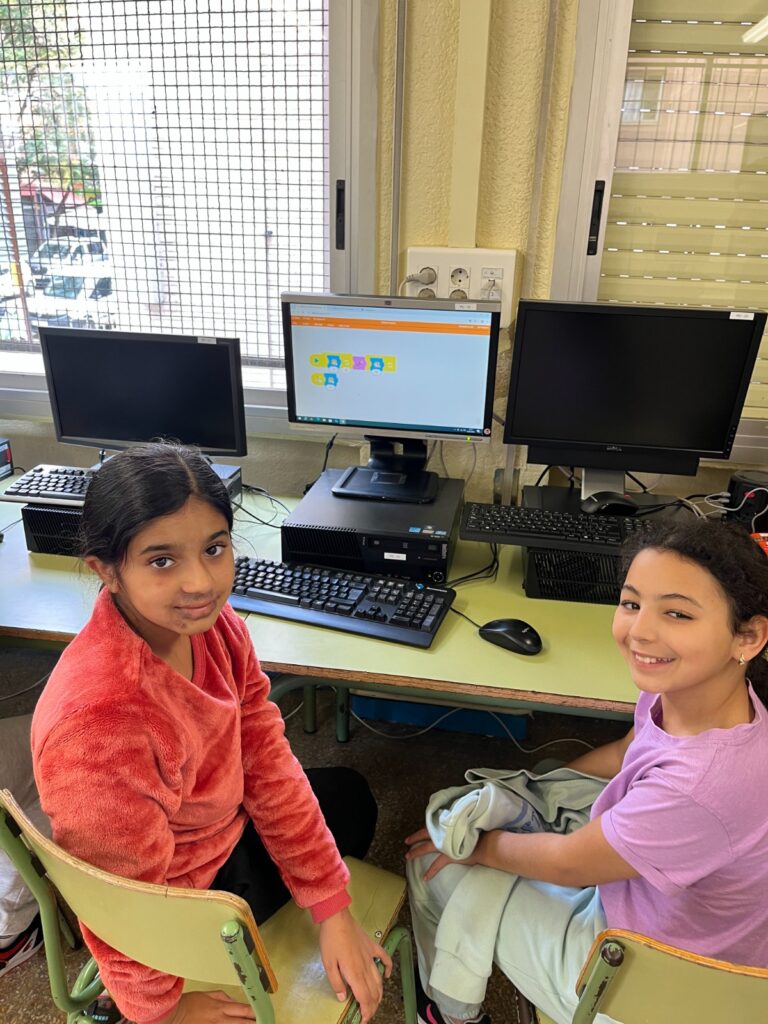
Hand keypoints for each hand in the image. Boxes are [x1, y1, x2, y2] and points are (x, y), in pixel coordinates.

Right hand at [155, 990, 256, 1022]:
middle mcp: (220, 1020)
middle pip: (243, 1023)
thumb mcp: (207, 995)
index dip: (256, 1013)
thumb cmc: (188, 1004)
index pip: (244, 1010)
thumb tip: (235, 1001)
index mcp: (221, 1007)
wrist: (173, 1016)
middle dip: (255, 1023)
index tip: (264, 1014)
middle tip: (265, 1022)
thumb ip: (223, 997)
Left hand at [318, 907, 391, 1022]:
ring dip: (379, 993)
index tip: (363, 1020)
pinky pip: (384, 958)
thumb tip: (343, 998)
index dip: (366, 1012)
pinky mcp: (372, 946)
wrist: (337, 918)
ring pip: (379, 979)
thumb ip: (336, 983)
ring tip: (376, 1002)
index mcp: (355, 974)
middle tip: (367, 1014)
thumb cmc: (330, 941)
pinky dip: (388, 967)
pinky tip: (387, 974)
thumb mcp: (328, 964)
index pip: (365, 998)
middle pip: (374, 992)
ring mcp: (371, 956)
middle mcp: (366, 967)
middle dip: (372, 1006)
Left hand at [405, 827, 481, 881]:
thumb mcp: (465, 823)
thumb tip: (452, 824)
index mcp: (447, 824)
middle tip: (407, 841)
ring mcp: (445, 845)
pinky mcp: (449, 856)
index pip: (432, 824)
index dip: (424, 827)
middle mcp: (443, 833)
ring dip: (416, 852)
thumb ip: (456, 824)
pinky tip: (425, 878)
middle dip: (414, 838)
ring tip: (408, 856)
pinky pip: (437, 865)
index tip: (419, 829)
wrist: (486, 844)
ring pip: (426, 847)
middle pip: (424, 834)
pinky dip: (431, 872)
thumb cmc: (479, 832)